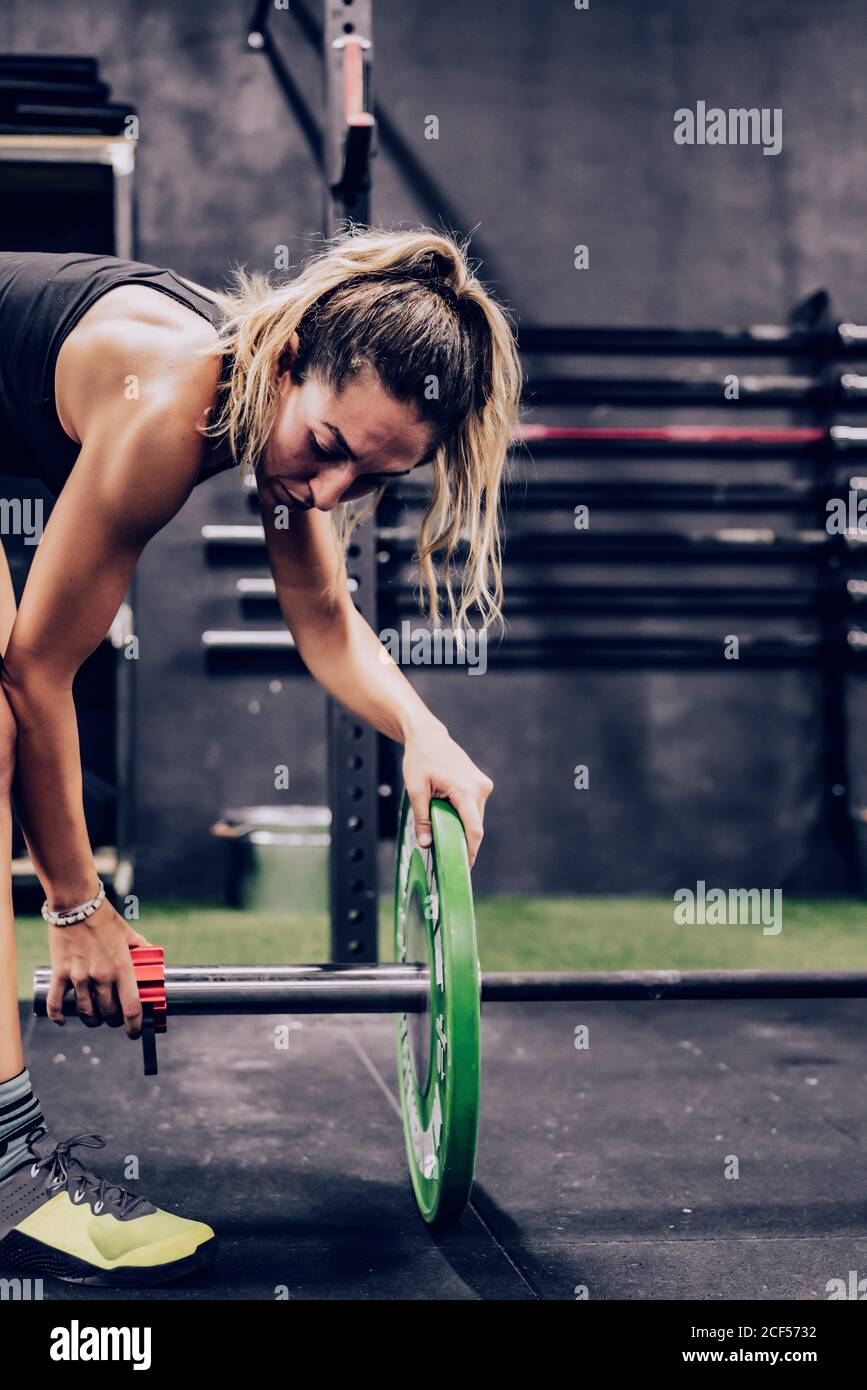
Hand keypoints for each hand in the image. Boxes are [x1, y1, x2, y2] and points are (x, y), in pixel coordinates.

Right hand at [46, 899, 151, 1039]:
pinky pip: (57, 1003)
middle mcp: (101, 976)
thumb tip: (150, 955)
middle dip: (113, 1021)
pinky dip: (59, 1016)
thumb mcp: (127, 932)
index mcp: (122, 967)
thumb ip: (140, 946)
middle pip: (109, 1014)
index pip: (131, 1007)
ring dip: (92, 1020)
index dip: (134, 1025)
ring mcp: (79, 976)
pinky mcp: (61, 973)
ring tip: (95, 1019)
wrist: (76, 904)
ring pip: (86, 1012)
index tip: (135, 1032)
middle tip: (114, 1020)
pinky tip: (63, 1020)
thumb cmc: (104, 917)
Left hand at [402, 723, 493, 866]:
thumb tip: (426, 843)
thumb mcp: (416, 790)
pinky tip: (448, 816)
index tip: (464, 867)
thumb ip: (422, 818)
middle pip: (475, 825)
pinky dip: (463, 816)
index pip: (474, 829)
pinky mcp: (481, 784)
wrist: (428, 737)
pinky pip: (474, 808)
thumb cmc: (420, 759)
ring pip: (475, 817)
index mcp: (466, 790)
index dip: (470, 851)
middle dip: (462, 840)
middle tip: (446, 855)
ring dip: (461, 826)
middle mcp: (480, 788)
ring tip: (443, 831)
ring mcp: (483, 785)